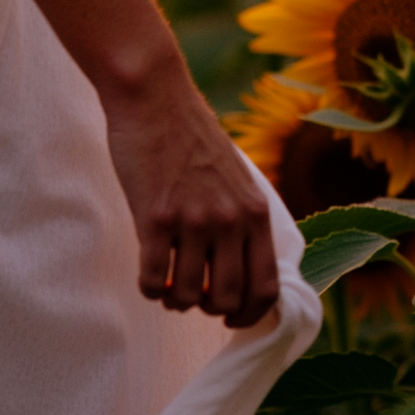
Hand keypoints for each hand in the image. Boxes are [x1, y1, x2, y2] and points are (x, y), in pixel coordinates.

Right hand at [102, 74, 280, 330]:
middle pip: (228, 298)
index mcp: (256, 212)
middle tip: (192, 296)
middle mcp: (230, 220)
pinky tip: (147, 274)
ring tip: (167, 285)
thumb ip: (243, 219)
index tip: (230, 317)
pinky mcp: (154, 217)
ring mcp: (193, 219)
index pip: (266, 288)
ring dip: (176, 300)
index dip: (249, 315)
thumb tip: (241, 267)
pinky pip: (154, 279)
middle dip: (209, 309)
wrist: (154, 97)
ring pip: (189, 295)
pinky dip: (150, 288)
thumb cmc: (190, 137)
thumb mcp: (237, 178)